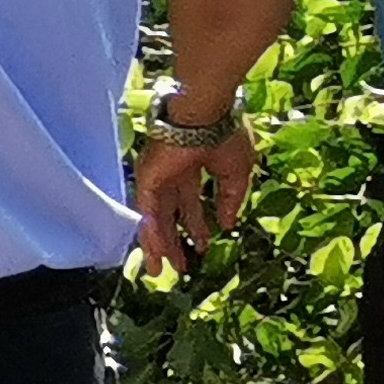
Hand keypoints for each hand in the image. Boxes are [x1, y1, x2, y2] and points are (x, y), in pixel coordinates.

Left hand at [134, 115, 259, 270]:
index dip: (197, 224)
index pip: (191, 201)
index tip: (202, 244)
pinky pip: (147, 211)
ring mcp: (158, 175)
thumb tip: (228, 224)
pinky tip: (155, 253)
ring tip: (159, 270)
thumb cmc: (225, 135)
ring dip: (158, 244)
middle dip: (175, 240)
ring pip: (156, 217)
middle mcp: (172, 172)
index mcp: (194, 165)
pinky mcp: (148, 177)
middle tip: (179, 265)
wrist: (206, 113)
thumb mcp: (237, 173)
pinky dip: (150, 232)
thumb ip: (231, 199)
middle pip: (171, 214)